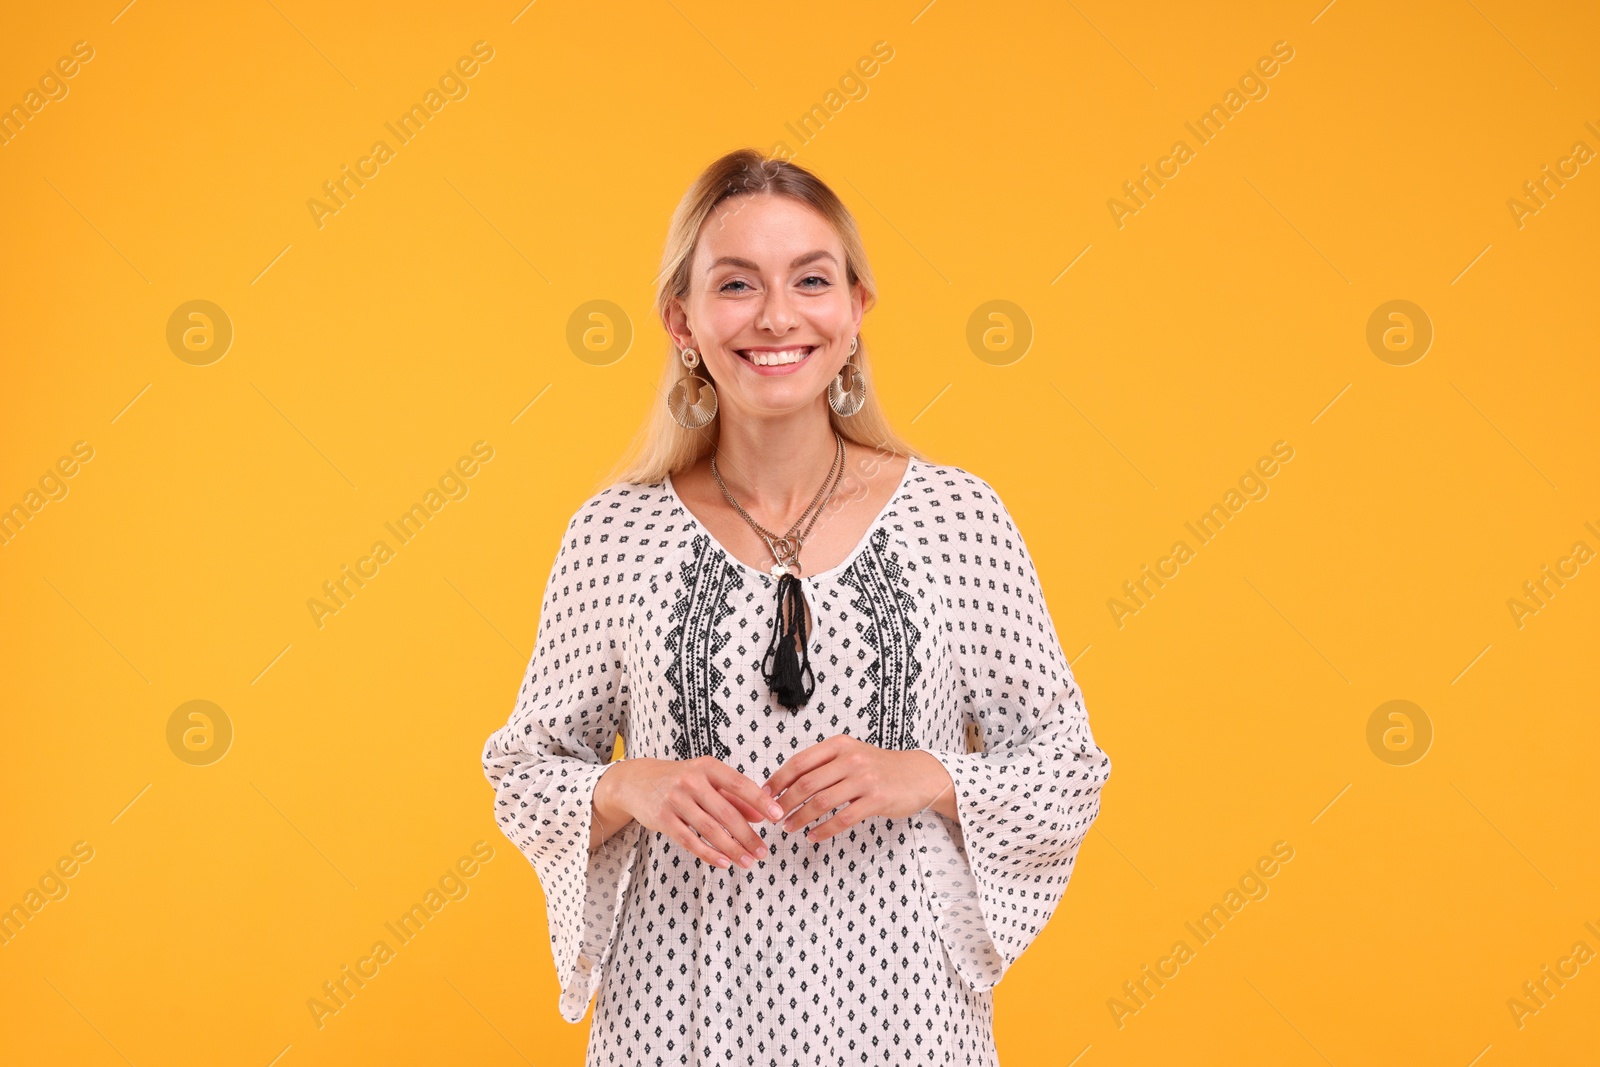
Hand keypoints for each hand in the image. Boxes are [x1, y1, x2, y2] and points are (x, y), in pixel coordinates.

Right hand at [605, 757, 785, 868]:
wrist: (636, 781)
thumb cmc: (678, 780)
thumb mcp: (706, 780)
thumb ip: (733, 796)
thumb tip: (760, 815)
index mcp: (707, 767)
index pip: (740, 784)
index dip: (760, 801)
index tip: (777, 815)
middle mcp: (691, 781)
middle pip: (726, 813)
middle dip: (748, 835)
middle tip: (763, 851)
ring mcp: (675, 799)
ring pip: (710, 830)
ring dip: (732, 849)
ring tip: (748, 861)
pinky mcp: (663, 818)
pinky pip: (690, 840)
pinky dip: (709, 854)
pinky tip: (724, 863)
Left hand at [760, 735, 954, 842]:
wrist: (918, 775)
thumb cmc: (878, 767)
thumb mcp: (850, 755)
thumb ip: (823, 764)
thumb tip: (786, 782)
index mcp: (839, 745)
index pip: (799, 762)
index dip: (778, 780)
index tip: (764, 795)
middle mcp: (851, 759)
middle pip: (807, 784)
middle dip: (785, 803)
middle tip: (773, 816)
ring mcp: (864, 779)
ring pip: (822, 802)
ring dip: (801, 818)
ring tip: (790, 827)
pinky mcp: (876, 800)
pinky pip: (843, 819)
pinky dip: (824, 830)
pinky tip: (814, 836)